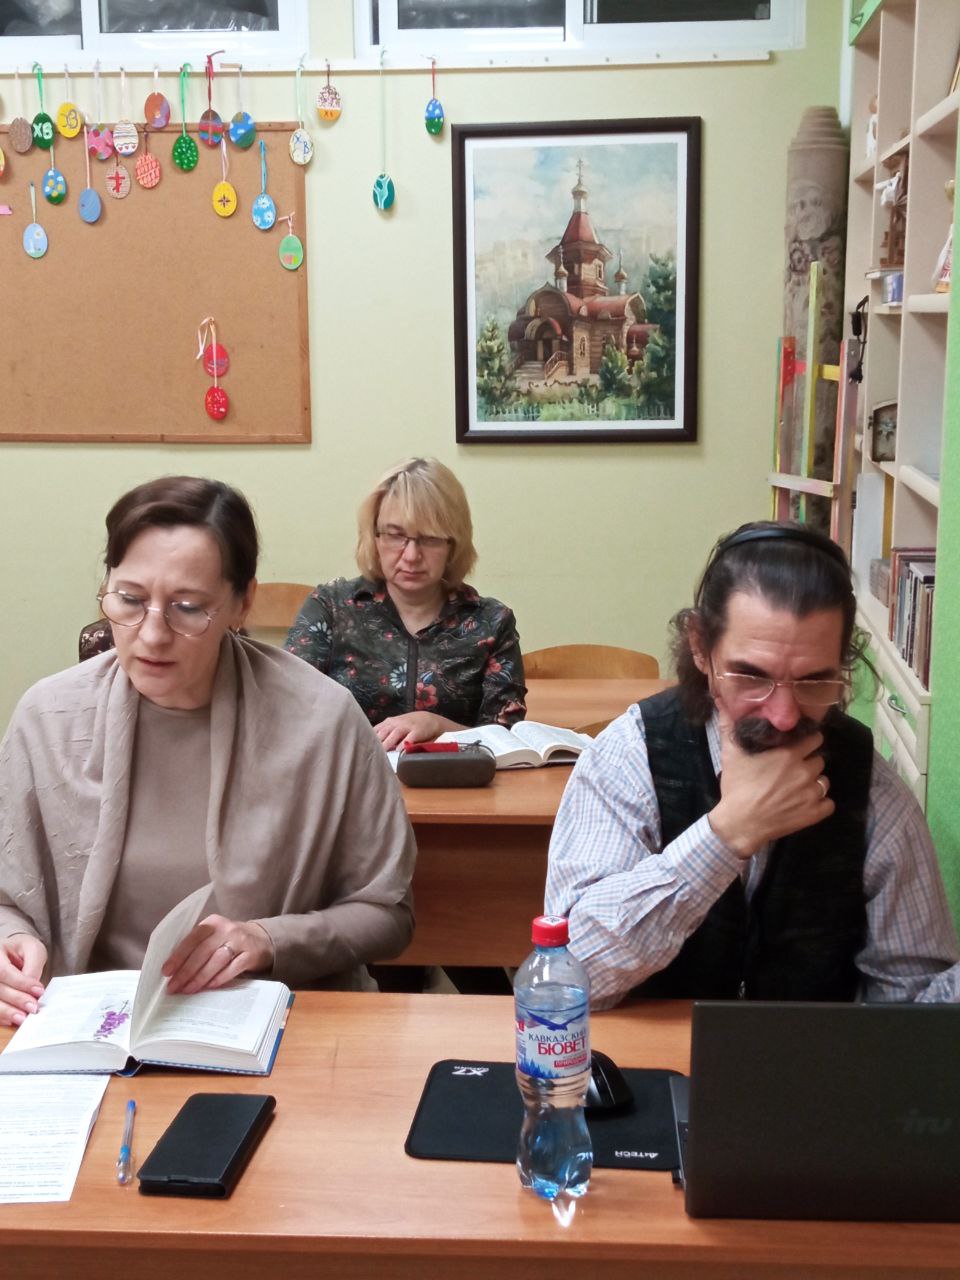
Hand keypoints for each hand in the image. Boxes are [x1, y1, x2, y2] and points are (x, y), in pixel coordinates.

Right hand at [0, 935, 46, 1026]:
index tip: (39, 990)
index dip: (20, 983)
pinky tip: (12, 1020)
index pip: (3, 971)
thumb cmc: (23, 950)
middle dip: (16, 999)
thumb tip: (32, 988)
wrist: (14, 953)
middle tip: (33, 1007)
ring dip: (7, 1012)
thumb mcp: (33, 950)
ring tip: (23, 1018)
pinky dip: (1, 1016)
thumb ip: (33, 966)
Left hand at [161, 915, 274, 995]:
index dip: (178, 956)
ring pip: (217, 960)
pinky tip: (209, 987)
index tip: (166, 972)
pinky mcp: (251, 954)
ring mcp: (240, 941)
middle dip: (186, 971)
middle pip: (203, 951)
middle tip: (174, 987)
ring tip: (188, 990)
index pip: (192, 938)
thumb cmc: (228, 941)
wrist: (261, 940)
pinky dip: (220, 978)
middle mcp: (226, 929)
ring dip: (200, 977)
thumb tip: (173, 970)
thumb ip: (196, 947)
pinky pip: (233, 968)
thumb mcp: (213, 937)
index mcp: (212, 923)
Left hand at [374, 711, 449, 750]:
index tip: (362, 747)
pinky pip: (410, 737)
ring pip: (395, 733)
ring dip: (388, 743)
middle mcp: (397, 723)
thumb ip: (384, 734)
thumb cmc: (409, 725)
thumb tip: (371, 745)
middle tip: (370, 752)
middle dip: (377, 741)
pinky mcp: (417, 731)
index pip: (376, 730)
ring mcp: (407, 726)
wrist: (430, 719)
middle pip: (384, 732)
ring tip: (382, 752)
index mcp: (389, 722)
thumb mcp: (395, 726)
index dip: (369, 738)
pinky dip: (405, 743)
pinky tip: (400, 750)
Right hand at [708, 709, 833, 858]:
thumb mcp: (731, 753)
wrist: (740, 823)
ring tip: (798, 788)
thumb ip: (728, 724)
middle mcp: (805, 771)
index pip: (815, 739)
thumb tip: (721, 700)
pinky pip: (828, 804)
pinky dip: (820, 804)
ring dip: (814, 783)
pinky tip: (805, 804)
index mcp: (789, 754)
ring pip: (824, 782)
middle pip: (819, 760)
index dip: (808, 741)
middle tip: (793, 770)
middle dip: (809, 763)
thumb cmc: (736, 786)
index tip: (799, 746)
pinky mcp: (814, 813)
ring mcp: (812, 794)